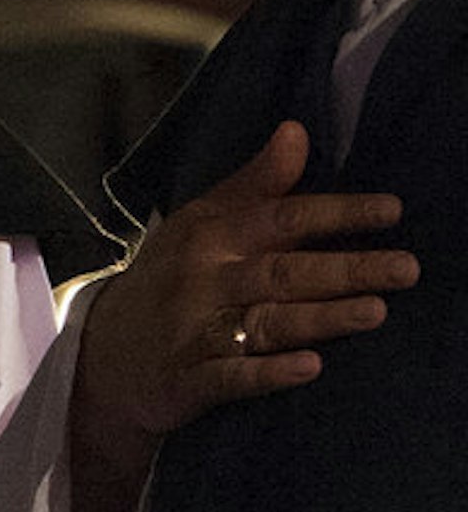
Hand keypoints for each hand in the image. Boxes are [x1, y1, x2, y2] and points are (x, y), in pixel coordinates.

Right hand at [70, 125, 411, 511]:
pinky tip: (308, 369)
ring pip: (266, 322)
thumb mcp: (200, 222)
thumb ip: (256, 183)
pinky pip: (233, 378)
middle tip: (407, 268)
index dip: (336, 213)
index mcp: (211, 237)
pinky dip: (269, 374)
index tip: (393, 210)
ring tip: (376, 311)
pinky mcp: (190, 380)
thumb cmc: (170, 279)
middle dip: (344, 269)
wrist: (105, 355)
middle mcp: (205, 281)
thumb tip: (297, 131)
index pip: (280, 218)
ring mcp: (197, 332)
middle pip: (283, 272)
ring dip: (320, 318)